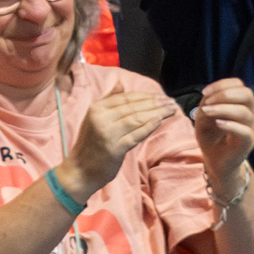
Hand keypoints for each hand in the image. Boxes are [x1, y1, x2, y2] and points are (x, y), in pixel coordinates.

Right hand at [61, 88, 177, 199]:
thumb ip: (109, 100)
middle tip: (172, 102)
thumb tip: (121, 83)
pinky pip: (136, 135)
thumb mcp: (95, 118)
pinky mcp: (115, 149)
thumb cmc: (90, 145)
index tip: (163, 96)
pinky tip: (160, 121)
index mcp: (97, 109)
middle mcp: (101, 118)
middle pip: (134, 107)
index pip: (127, 98)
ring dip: (158, 113)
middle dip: (156, 103)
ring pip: (138, 119)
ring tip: (172, 110)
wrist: (80, 171)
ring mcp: (108, 134)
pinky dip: (149, 127)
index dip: (147, 96)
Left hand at [191, 78, 253, 191]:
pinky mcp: (248, 143)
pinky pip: (245, 131)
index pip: (239, 85)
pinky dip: (231, 125)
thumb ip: (208, 104)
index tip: (204, 92)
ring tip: (207, 112)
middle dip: (225, 94)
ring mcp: (251, 128)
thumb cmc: (211, 137)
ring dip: (223, 109)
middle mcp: (250, 113)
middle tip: (208, 102)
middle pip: (247, 94)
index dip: (222, 84)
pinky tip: (217, 124)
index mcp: (241, 104)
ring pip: (244, 112)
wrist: (215, 161)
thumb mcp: (204, 117)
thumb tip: (210, 98)